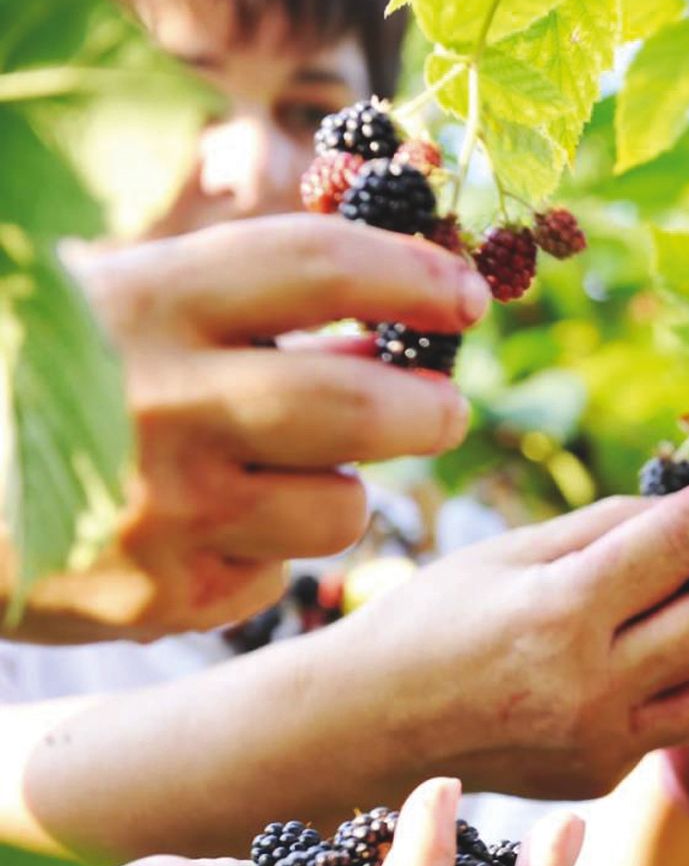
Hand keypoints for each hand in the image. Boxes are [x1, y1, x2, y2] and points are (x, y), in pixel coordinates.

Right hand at [9, 217, 490, 643]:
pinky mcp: (156, 599)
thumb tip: (386, 322)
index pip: (317, 266)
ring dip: (341, 488)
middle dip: (428, 410)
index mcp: (142, 301)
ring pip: (336, 507)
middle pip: (358, 407)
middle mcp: (156, 404)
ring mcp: (158, 512)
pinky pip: (274, 578)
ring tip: (285, 471)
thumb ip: (234, 300)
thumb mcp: (106, 299)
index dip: (413, 276)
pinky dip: (265, 554)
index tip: (468, 295)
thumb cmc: (32, 378)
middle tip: (443, 409)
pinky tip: (208, 532)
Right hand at [324, 468, 688, 801]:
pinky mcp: (604, 775)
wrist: (371, 722)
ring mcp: (601, 742)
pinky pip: (681, 723)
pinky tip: (676, 647)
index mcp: (559, 613)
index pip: (676, 544)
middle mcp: (589, 686)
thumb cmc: (435, 618)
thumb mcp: (511, 552)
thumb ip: (608, 527)